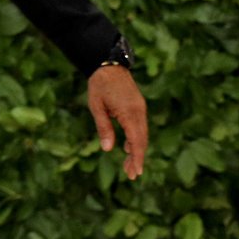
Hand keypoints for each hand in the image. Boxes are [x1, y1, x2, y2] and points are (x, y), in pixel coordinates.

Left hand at [87, 65, 147, 179]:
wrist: (108, 63)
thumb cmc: (99, 84)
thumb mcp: (96, 106)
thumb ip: (103, 127)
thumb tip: (107, 149)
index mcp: (129, 112)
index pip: (136, 141)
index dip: (136, 158)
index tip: (135, 172)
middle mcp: (139, 112)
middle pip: (142, 140)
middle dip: (137, 158)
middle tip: (132, 175)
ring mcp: (141, 109)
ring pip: (142, 134)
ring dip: (136, 150)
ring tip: (129, 167)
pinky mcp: (139, 106)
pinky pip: (140, 126)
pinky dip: (136, 139)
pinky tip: (128, 148)